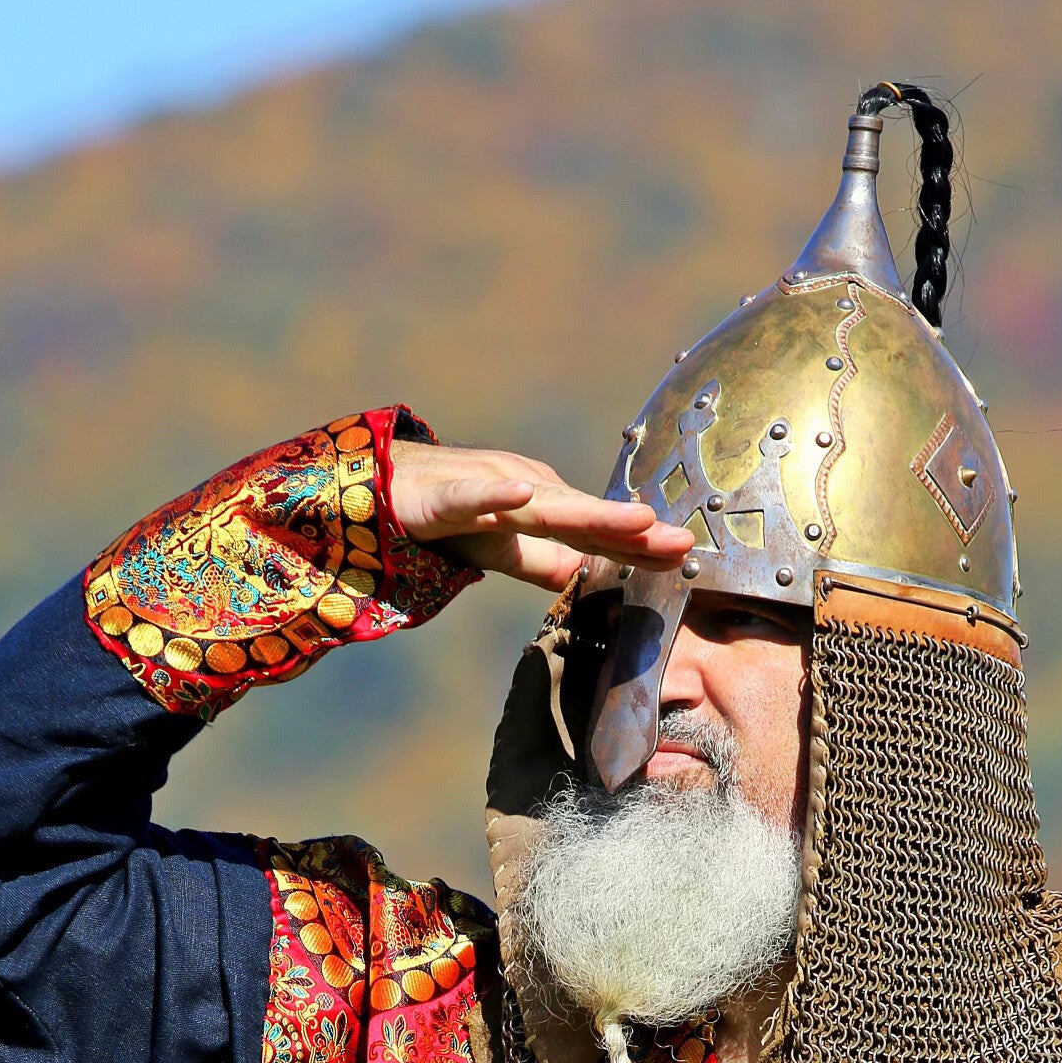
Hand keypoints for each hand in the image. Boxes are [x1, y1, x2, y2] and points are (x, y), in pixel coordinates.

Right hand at [390, 438, 691, 592]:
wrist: (375, 484)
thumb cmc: (443, 516)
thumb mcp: (499, 549)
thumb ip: (542, 563)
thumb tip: (586, 578)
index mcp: (538, 507)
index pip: (596, 532)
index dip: (638, 544)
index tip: (686, 556)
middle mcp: (521, 489)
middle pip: (582, 516)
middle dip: (633, 529)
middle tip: (681, 542)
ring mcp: (484, 488)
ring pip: (542, 505)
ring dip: (590, 512)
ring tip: (637, 519)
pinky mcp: (441, 497)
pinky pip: (472, 496)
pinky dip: (496, 493)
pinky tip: (522, 492)